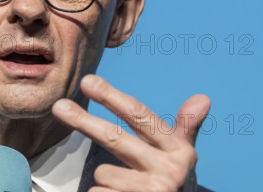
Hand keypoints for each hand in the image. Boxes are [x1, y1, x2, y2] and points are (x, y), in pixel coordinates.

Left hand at [52, 74, 210, 191]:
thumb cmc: (171, 182)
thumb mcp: (182, 156)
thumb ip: (187, 127)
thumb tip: (203, 98)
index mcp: (178, 151)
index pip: (140, 117)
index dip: (112, 97)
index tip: (87, 81)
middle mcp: (168, 172)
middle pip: (114, 139)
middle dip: (83, 121)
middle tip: (58, 106)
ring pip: (102, 173)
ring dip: (106, 179)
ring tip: (124, 187)